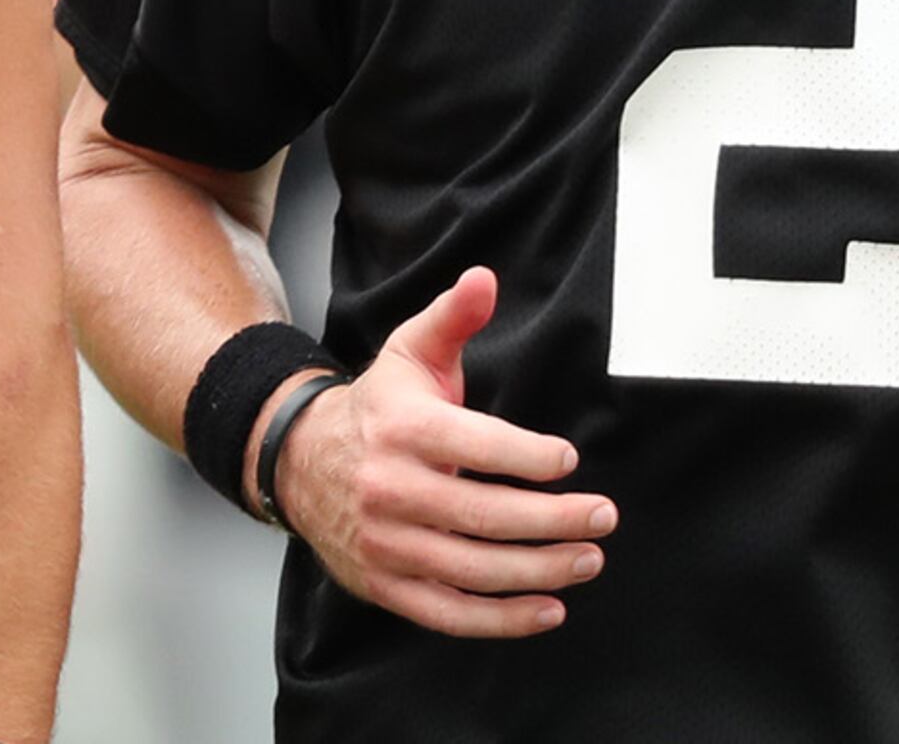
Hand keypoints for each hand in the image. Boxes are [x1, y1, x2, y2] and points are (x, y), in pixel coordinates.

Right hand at [267, 267, 614, 637]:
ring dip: (539, 571)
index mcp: (403, 430)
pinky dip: (502, 620)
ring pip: (473, 569)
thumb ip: (453, 318)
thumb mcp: (409, 353)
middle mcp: (392, 490)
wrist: (296, 461)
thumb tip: (484, 278)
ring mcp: (388, 544)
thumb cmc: (376, 410)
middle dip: (554, 520)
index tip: (568, 460)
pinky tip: (548, 610)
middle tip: (602, 517)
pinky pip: (449, 613)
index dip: (528, 457)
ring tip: (587, 559)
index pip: (477, 446)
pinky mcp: (385, 584)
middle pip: (485, 515)